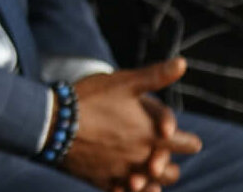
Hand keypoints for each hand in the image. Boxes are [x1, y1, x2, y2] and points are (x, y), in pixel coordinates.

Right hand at [64, 59, 199, 190]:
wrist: (53, 121)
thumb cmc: (91, 99)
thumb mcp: (124, 82)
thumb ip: (156, 76)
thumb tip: (182, 63)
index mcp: (153, 135)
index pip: (189, 145)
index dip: (187, 140)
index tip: (172, 133)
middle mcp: (142, 158)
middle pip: (172, 173)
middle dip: (168, 164)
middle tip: (158, 154)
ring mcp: (122, 173)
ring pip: (151, 187)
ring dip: (151, 181)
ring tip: (142, 170)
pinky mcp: (103, 182)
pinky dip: (127, 189)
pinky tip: (123, 181)